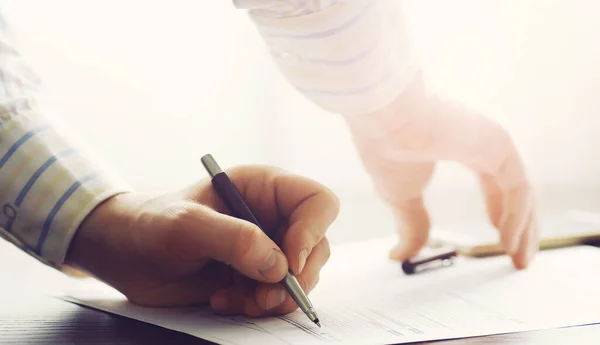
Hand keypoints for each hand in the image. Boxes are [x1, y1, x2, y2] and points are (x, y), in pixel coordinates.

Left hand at [65, 165, 338, 316]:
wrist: (127, 255)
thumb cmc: (151, 225)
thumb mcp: (186, 226)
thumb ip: (233, 239)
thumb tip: (279, 267)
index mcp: (263, 188)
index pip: (316, 202)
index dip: (313, 231)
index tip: (290, 263)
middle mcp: (272, 216)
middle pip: (316, 246)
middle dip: (295, 277)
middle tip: (264, 297)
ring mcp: (266, 248)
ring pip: (302, 276)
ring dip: (275, 297)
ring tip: (238, 302)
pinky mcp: (254, 276)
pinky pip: (277, 297)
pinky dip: (258, 307)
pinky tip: (224, 301)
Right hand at [344, 72, 537, 268]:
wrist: (379, 114)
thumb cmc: (384, 142)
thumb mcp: (399, 197)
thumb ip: (411, 224)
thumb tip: (401, 255)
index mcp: (462, 147)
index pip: (496, 186)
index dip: (501, 215)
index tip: (501, 241)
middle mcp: (483, 143)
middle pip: (517, 191)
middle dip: (522, 227)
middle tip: (520, 259)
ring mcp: (492, 140)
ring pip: (523, 191)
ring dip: (525, 228)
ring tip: (519, 260)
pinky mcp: (497, 141)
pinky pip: (518, 186)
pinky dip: (516, 217)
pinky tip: (507, 241)